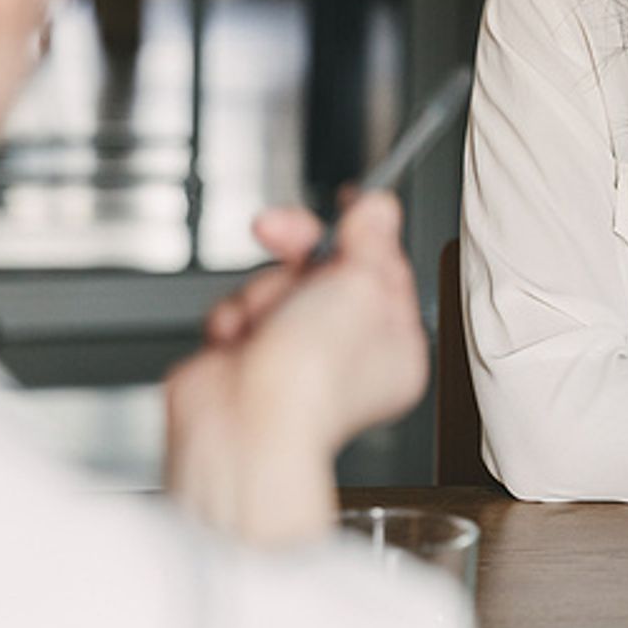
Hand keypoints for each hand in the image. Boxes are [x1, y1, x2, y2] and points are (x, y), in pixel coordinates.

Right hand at [164, 193, 429, 544]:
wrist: (244, 424)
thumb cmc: (314, 377)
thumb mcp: (363, 286)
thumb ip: (371, 240)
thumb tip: (378, 209)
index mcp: (393, 344)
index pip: (383, 270)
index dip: (364, 233)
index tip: (350, 203)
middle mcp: (346, 354)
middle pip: (325, 271)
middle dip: (297, 250)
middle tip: (279, 230)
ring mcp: (294, 358)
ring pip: (276, 285)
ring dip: (263, 292)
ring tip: (264, 322)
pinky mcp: (246, 361)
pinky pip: (240, 310)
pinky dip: (234, 318)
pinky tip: (238, 341)